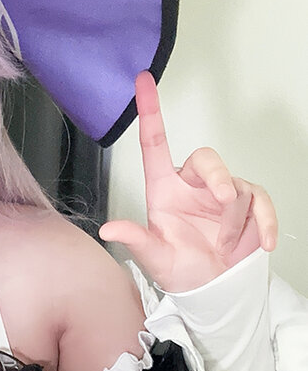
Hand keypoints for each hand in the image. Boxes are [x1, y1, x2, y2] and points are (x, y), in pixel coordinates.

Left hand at [99, 71, 277, 291]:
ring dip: (232, 222)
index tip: (142, 80)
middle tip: (223, 199)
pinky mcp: (249, 204)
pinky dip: (264, 223)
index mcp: (164, 190)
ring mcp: (222, 193)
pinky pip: (261, 202)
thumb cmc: (180, 270)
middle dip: (218, 177)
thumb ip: (135, 239)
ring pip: (235, 189)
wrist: (214, 290)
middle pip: (207, 159)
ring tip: (222, 246)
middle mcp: (192, 185)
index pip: (154, 143)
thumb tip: (108, 229)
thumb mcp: (154, 258)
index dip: (150, 111)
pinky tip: (260, 243)